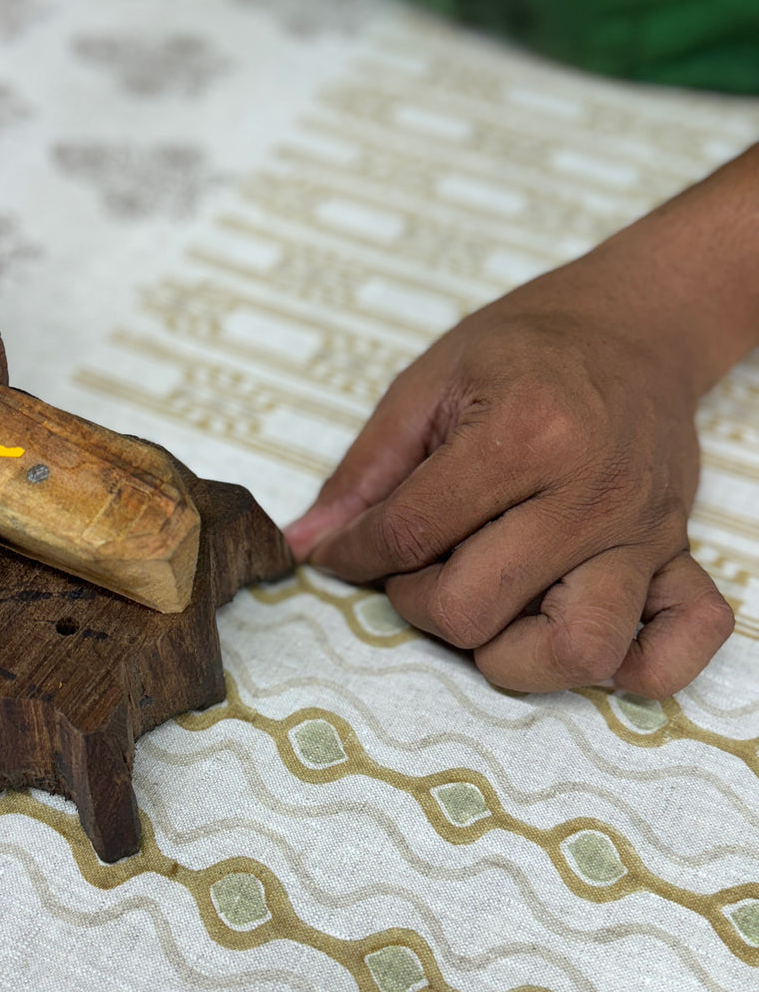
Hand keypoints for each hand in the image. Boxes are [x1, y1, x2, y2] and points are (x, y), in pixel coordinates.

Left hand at [286, 252, 737, 697]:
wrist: (636, 324)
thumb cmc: (528, 348)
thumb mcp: (427, 383)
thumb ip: (363, 471)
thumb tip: (306, 544)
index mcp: (523, 434)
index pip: (409, 537)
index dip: (355, 556)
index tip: (344, 553)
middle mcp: (590, 494)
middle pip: (475, 611)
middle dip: (421, 603)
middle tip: (420, 567)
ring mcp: (643, 533)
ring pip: (577, 652)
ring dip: (510, 653)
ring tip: (491, 605)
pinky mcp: (679, 554)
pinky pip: (685, 642)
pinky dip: (637, 667)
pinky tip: (574, 629)